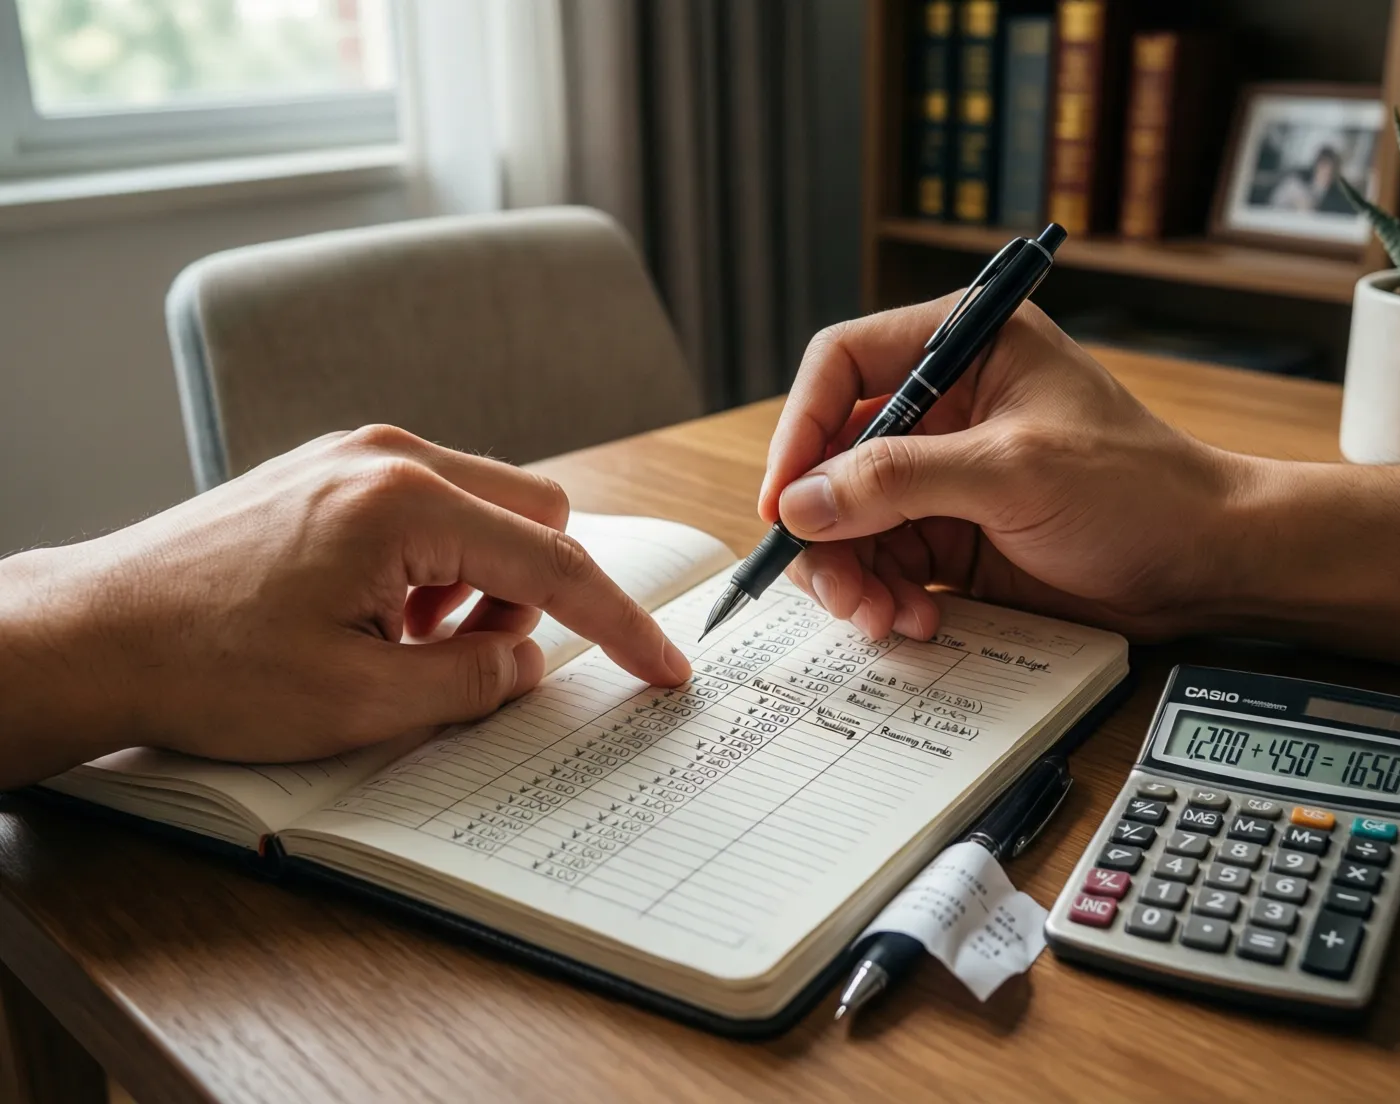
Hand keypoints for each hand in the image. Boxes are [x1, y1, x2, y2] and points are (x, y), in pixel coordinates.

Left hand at [0, 425, 688, 784]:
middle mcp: (390, 456)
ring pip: (488, 508)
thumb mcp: (360, 702)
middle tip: (474, 658)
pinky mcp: (334, 469)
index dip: (620, 623)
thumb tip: (530, 659)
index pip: (554, 562)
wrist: (91, 633)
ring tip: (404, 642)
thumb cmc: (206, 667)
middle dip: (535, 594)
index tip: (665, 664)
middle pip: (537, 513)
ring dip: (481, 582)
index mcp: (405, 504)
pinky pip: (433, 507)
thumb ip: (473, 679)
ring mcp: (358, 455)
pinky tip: (376, 614)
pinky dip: (438, 566)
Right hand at [759, 299, 1250, 641]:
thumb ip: (900, 480)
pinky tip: (915, 620)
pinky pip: (886, 561)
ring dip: (853, 573)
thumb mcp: (1014, 473)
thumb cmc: (1137, 490)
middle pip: (835, 455)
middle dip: (825, 526)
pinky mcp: (952, 533)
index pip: (843, 366)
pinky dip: (885, 595)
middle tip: (834, 586)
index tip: (784, 500)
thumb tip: (801, 504)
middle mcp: (945, 405)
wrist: (1206, 564)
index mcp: (963, 346)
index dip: (801, 429)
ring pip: (851, 518)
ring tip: (880, 617)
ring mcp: (945, 474)